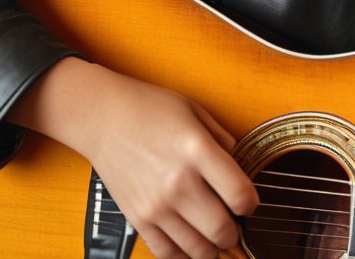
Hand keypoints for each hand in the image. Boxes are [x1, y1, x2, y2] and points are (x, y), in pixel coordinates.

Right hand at [10, 58, 259, 258]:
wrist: (103, 117)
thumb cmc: (150, 109)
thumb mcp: (196, 112)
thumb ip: (224, 141)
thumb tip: (241, 169)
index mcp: (197, 150)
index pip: (240, 195)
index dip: (251, 204)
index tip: (248, 202)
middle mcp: (178, 182)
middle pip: (222, 230)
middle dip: (234, 232)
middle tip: (233, 224)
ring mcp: (156, 205)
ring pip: (197, 249)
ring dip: (212, 247)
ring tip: (213, 235)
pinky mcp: (137, 218)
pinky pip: (166, 252)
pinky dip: (183, 255)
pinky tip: (190, 244)